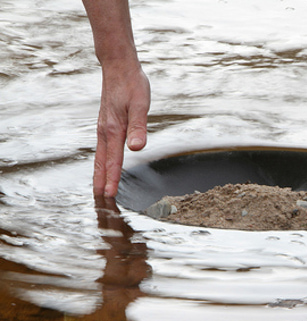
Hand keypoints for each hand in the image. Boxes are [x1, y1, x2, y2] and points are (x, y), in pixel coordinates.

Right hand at [93, 63, 149, 196]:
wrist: (119, 67)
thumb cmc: (132, 85)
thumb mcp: (140, 104)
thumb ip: (139, 127)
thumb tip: (136, 148)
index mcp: (113, 129)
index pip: (113, 160)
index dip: (112, 179)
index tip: (110, 195)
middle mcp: (105, 131)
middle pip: (101, 162)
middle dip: (101, 182)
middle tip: (101, 200)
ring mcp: (103, 128)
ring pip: (99, 156)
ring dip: (99, 174)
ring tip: (99, 189)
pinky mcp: (105, 124)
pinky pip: (102, 149)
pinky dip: (101, 162)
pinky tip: (104, 166)